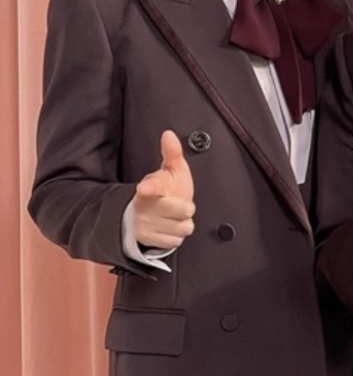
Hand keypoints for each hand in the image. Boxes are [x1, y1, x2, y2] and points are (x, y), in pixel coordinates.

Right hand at [132, 130, 195, 250]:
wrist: (151, 213)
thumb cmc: (167, 189)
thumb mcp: (172, 170)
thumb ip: (172, 153)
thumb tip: (169, 134)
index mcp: (149, 186)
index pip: (151, 186)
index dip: (149, 187)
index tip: (144, 187)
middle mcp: (144, 206)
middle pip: (181, 209)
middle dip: (185, 207)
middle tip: (179, 203)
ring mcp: (145, 224)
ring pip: (182, 227)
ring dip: (182, 223)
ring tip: (175, 216)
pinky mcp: (149, 240)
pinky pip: (175, 240)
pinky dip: (176, 235)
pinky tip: (170, 227)